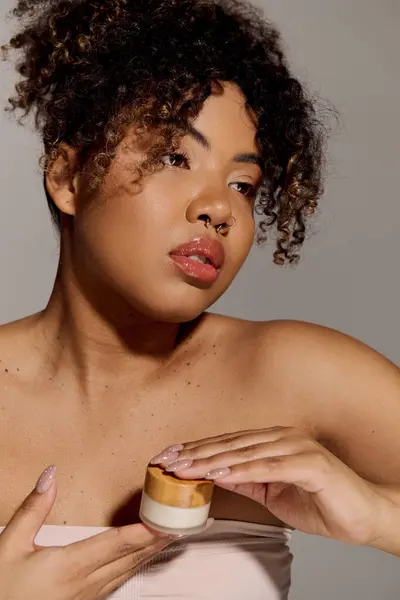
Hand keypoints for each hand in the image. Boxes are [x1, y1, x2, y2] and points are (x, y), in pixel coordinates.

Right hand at [0, 466, 175, 599]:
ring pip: (128, 571)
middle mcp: (85, 584)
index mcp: (69, 566)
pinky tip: (141, 557)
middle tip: (181, 521)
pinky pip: (118, 580)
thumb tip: (50, 476)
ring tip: (170, 535)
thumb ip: (32, 509)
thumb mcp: (10, 546)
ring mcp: (87, 597)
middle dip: (158, 539)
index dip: (146, 530)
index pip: (118, 543)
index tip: (166, 518)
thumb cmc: (3, 589)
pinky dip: (135, 564)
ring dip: (151, 552)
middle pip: (131, 557)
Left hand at [151, 427, 391, 546]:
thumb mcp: (273, 493)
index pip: (227, 443)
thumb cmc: (321, 502)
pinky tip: (220, 474)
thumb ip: (247, 480)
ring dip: (212, 460)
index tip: (168, 458)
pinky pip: (270, 467)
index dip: (196, 450)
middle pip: (230, 444)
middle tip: (166, 461)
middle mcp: (283, 438)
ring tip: (184, 468)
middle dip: (195, 453)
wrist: (363, 516)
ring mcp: (298, 447)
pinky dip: (243, 470)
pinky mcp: (311, 464)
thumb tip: (215, 475)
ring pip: (246, 453)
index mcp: (273, 441)